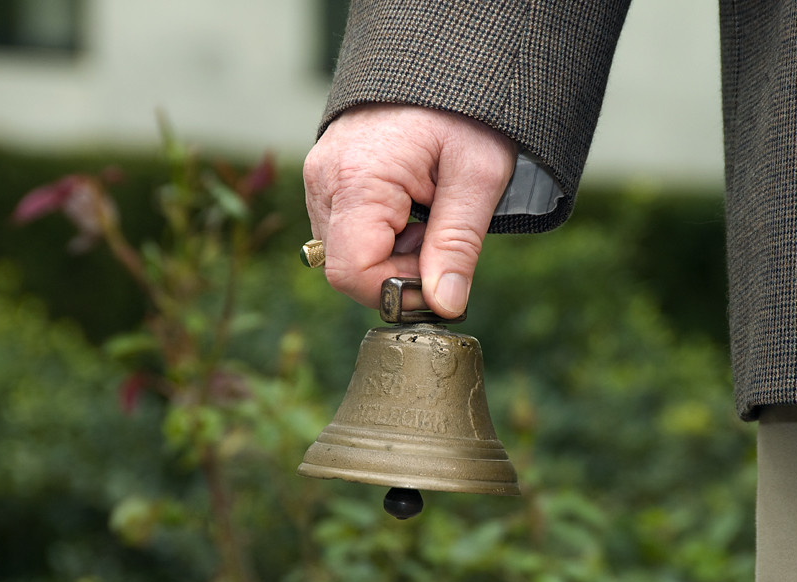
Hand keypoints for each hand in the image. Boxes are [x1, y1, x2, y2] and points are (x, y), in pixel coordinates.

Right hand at [303, 103, 516, 316]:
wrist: (445, 60)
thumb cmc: (466, 111)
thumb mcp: (478, 178)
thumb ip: (458, 246)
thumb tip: (444, 305)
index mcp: (357, 180)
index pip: (352, 274)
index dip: (397, 291)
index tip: (438, 276)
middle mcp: (324, 181)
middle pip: (347, 269)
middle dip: (398, 272)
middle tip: (439, 238)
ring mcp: (319, 179)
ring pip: (346, 254)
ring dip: (392, 255)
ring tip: (427, 216)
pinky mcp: (325, 179)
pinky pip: (346, 232)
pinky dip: (382, 236)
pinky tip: (410, 209)